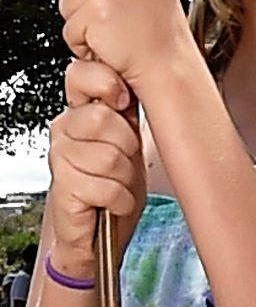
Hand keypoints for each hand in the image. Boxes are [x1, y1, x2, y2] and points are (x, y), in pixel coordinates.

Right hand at [45, 55, 144, 258]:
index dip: (108, 86)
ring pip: (109, 156)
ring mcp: (59, 157)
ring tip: (119, 182)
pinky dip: (120, 200)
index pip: (81, 74)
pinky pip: (106, 187)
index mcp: (81, 111)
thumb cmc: (118, 183)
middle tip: (125, 160)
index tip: (123, 104)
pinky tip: (113, 201)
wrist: (103, 231)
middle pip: (102, 117)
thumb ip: (131, 107)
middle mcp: (64, 129)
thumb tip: (144, 77)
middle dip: (127, 145)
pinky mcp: (62, 187)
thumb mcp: (133, 138)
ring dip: (126, 177)